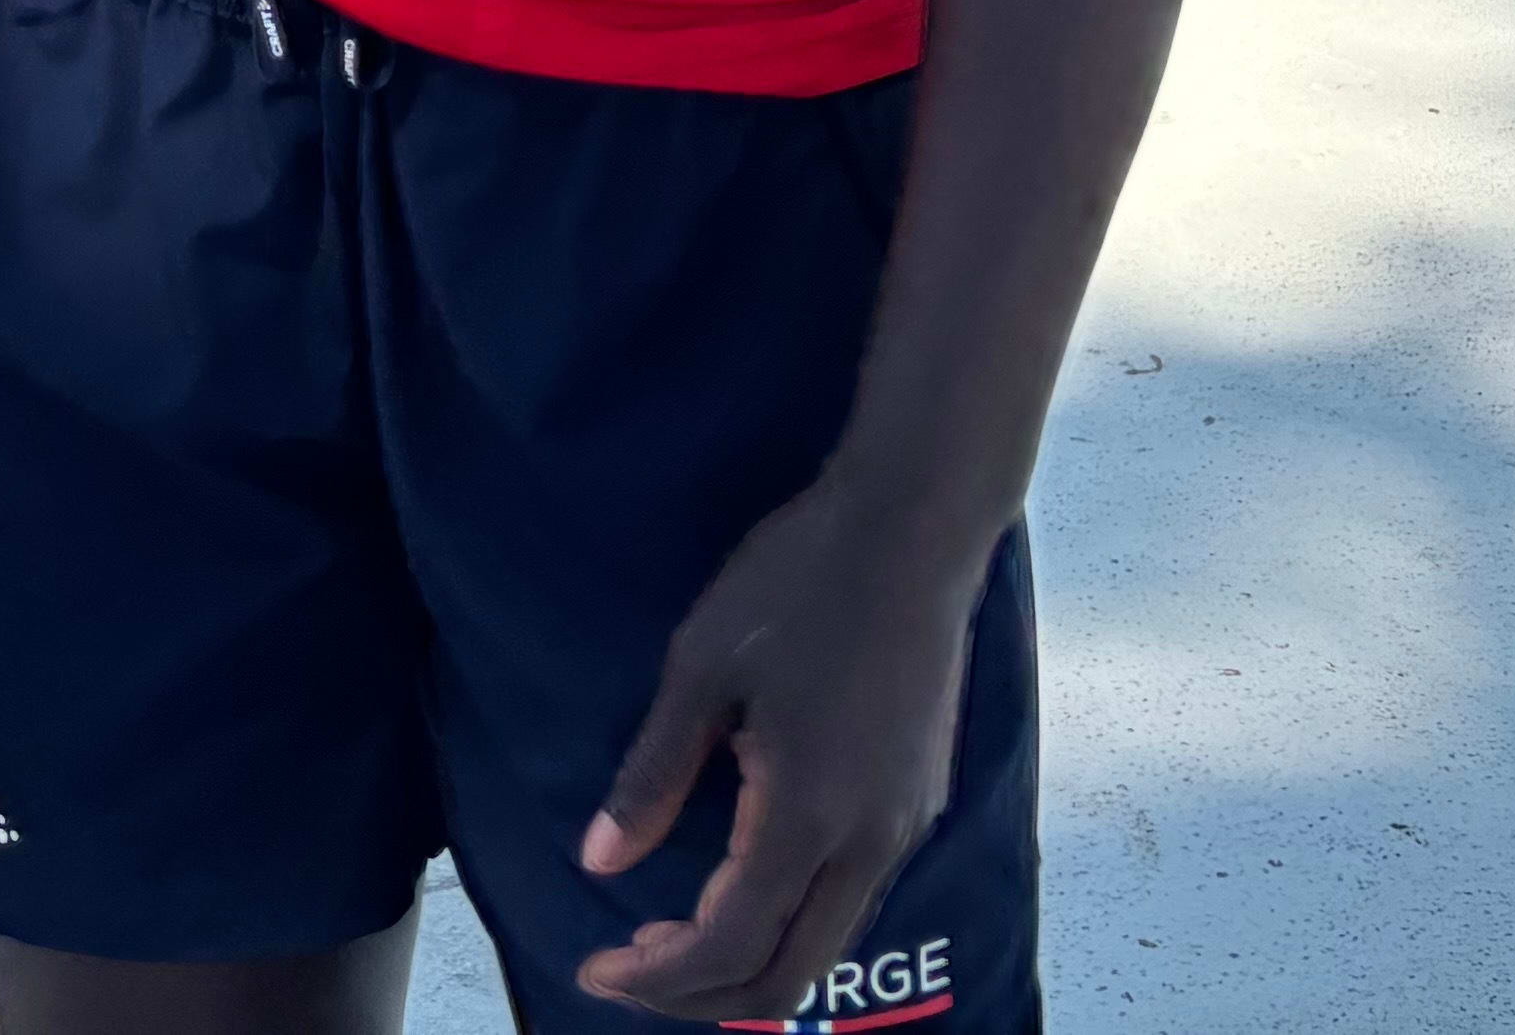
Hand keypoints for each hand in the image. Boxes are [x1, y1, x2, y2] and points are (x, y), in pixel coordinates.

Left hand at [571, 480, 984, 1019]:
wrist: (915, 527)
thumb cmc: (797, 582)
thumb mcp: (701, 667)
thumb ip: (652, 775)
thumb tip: (599, 862)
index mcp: (807, 816)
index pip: (728, 946)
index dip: (655, 979)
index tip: (593, 967)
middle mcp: (870, 844)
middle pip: (788, 977)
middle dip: (700, 994)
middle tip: (628, 965)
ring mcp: (907, 826)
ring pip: (826, 944)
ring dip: (748, 961)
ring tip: (671, 934)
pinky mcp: (921, 801)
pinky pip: (853, 900)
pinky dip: (789, 923)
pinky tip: (743, 881)